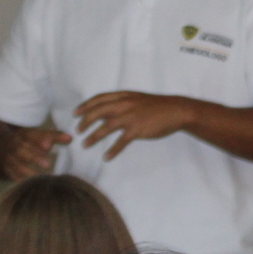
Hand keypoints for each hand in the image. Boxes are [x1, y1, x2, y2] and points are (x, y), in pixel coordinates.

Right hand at [3, 126, 70, 180]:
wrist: (0, 147)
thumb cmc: (27, 142)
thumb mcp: (37, 135)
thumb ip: (54, 136)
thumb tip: (70, 138)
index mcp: (23, 135)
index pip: (31, 135)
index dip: (39, 139)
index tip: (49, 145)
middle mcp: (14, 146)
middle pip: (21, 151)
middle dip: (34, 157)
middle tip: (47, 164)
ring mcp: (9, 159)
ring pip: (16, 166)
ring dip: (28, 172)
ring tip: (41, 178)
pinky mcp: (7, 171)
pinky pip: (13, 177)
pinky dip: (22, 181)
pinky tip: (32, 186)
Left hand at [73, 92, 197, 160]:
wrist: (176, 110)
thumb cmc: (157, 106)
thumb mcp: (137, 99)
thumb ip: (122, 103)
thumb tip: (106, 111)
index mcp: (124, 96)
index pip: (99, 99)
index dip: (85, 106)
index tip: (75, 113)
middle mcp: (125, 105)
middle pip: (98, 112)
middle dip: (85, 122)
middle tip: (78, 131)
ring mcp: (131, 117)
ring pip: (106, 127)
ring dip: (94, 137)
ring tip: (85, 145)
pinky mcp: (138, 130)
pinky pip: (121, 142)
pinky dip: (112, 150)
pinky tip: (106, 157)